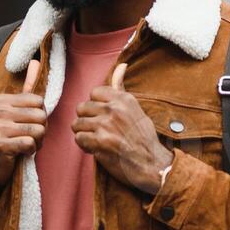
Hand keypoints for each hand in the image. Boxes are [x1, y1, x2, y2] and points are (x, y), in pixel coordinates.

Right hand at [0, 57, 46, 194]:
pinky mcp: (0, 144)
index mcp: (2, 99)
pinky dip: (30, 151)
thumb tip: (37, 61)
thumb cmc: (6, 136)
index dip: (40, 116)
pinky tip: (20, 153)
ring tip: (25, 145)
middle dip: (40, 131)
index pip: (39, 102)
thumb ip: (27, 87)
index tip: (27, 125)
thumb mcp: (15, 110)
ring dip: (37, 142)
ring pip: (39, 130)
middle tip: (27, 137)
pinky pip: (30, 144)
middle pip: (41, 116)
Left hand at [72, 63, 174, 193]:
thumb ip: (121, 89)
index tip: (103, 117)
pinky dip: (85, 146)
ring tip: (97, 140)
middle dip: (86, 120)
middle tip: (98, 130)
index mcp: (123, 99)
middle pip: (82, 108)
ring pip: (77, 124)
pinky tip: (97, 148)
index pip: (94, 93)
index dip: (95, 107)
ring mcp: (106, 125)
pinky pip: (79, 139)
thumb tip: (121, 65)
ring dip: (84, 134)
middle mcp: (114, 109)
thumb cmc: (144, 138)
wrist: (152, 164)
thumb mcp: (136, 109)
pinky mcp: (100, 142)